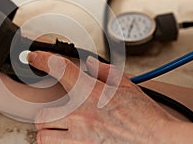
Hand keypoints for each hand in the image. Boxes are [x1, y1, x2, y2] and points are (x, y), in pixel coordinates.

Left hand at [28, 51, 192, 143]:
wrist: (158, 141)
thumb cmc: (144, 116)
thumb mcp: (126, 84)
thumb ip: (104, 71)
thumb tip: (88, 65)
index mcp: (91, 93)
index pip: (60, 69)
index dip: (42, 59)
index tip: (34, 58)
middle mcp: (80, 115)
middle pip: (42, 114)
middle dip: (46, 114)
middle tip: (56, 114)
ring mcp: (79, 137)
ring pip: (44, 136)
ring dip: (49, 132)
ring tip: (60, 130)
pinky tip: (69, 140)